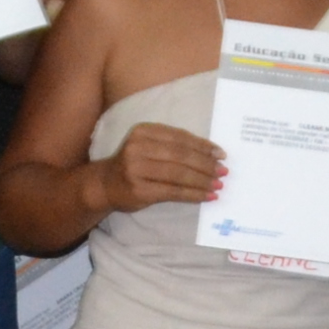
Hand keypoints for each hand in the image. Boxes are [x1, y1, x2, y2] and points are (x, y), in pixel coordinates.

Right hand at [92, 121, 225, 215]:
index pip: (180, 138)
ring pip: (179, 174)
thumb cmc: (134, 164)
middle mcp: (138, 147)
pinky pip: (173, 191)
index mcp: (144, 131)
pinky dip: (193, 194)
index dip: (203, 146)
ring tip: (218, 185)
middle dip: (206, 164)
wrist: (105, 184)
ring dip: (203, 180)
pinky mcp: (140, 189)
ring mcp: (137, 169)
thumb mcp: (149, 147)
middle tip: (223, 172)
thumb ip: (174, 146)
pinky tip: (207, 196)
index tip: (221, 154)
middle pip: (181, 155)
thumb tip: (212, 155)